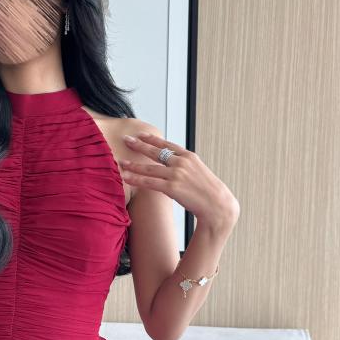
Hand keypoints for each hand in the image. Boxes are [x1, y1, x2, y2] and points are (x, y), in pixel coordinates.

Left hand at [119, 131, 238, 226]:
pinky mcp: (172, 188)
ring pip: (149, 168)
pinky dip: (136, 179)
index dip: (152, 139)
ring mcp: (177, 174)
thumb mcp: (199, 172)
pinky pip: (149, 182)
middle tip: (126, 140)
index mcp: (189, 156)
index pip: (167, 144)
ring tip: (121, 162)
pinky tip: (126, 177)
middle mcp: (182, 162)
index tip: (141, 134)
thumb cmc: (208, 191)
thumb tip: (174, 164)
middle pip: (155, 151)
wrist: (218, 205)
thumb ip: (186, 166)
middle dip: (139, 145)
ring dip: (133, 164)